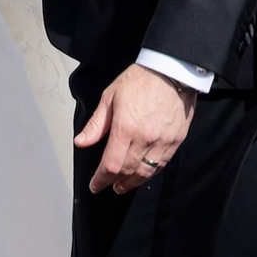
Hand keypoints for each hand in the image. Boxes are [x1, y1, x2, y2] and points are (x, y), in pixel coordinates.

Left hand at [76, 63, 195, 195]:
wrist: (172, 71)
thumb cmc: (141, 79)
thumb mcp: (110, 97)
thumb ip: (96, 124)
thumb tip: (81, 142)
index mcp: (125, 127)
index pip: (110, 165)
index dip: (101, 179)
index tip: (95, 185)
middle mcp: (144, 138)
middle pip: (127, 171)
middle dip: (115, 182)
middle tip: (108, 185)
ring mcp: (162, 141)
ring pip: (146, 172)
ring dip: (132, 182)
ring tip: (123, 185)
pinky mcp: (176, 140)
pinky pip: (162, 164)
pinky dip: (150, 173)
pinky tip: (143, 173)